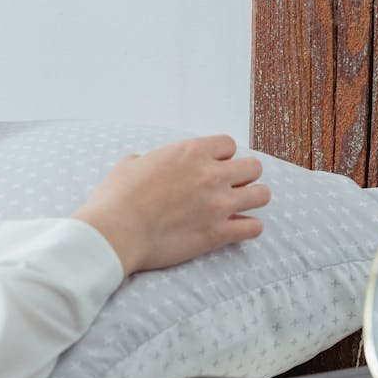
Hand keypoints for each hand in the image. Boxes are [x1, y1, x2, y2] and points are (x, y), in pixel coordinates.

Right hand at [71, 135, 270, 275]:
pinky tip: (235, 229)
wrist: (115, 232)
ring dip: (252, 199)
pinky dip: (248, 228)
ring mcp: (218, 204)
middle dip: (243, 176)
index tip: (211, 167)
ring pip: (262, 195)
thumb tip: (148, 164)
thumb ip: (149, 160)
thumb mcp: (130, 164)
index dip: (221, 156)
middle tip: (229, 187)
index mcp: (190, 152)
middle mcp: (210, 174)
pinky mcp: (217, 234)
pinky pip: (254, 228)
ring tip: (239, 207)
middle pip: (253, 167)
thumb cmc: (116, 198)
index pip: (228, 144)